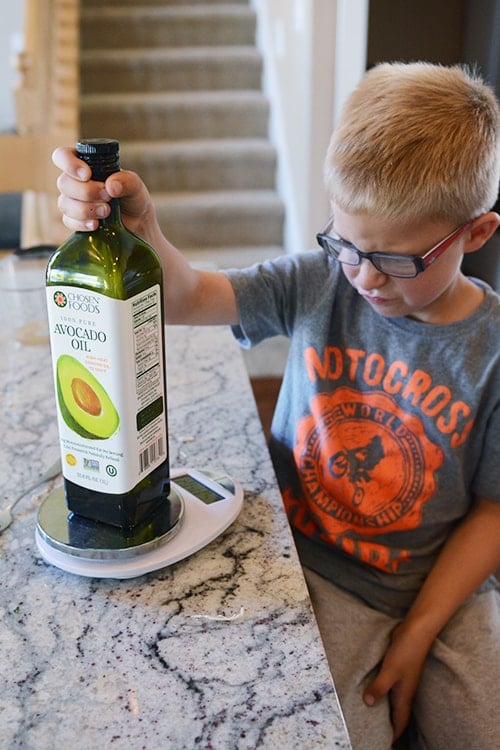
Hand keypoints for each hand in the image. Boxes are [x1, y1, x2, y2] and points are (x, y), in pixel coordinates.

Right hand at [52, 146, 155, 235]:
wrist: (137, 224)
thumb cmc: (133, 198)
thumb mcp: (135, 186)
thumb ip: (127, 181)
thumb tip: (111, 186)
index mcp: (85, 164)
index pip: (62, 156)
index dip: (69, 164)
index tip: (87, 174)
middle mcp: (75, 181)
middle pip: (63, 183)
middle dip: (86, 191)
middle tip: (107, 196)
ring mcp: (72, 201)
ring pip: (64, 203)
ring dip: (85, 209)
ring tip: (107, 211)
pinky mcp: (75, 220)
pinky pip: (68, 221)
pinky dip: (82, 223)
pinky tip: (96, 224)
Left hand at [363, 622, 430, 740]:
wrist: (416, 630)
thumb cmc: (406, 651)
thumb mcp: (391, 671)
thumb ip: (380, 687)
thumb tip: (368, 704)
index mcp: (404, 696)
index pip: (399, 723)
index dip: (393, 735)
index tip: (383, 743)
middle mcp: (403, 690)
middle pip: (395, 714)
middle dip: (386, 724)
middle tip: (372, 732)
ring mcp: (400, 679)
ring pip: (390, 699)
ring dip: (382, 707)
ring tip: (367, 713)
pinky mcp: (395, 668)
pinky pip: (386, 685)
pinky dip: (379, 690)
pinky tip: (368, 687)